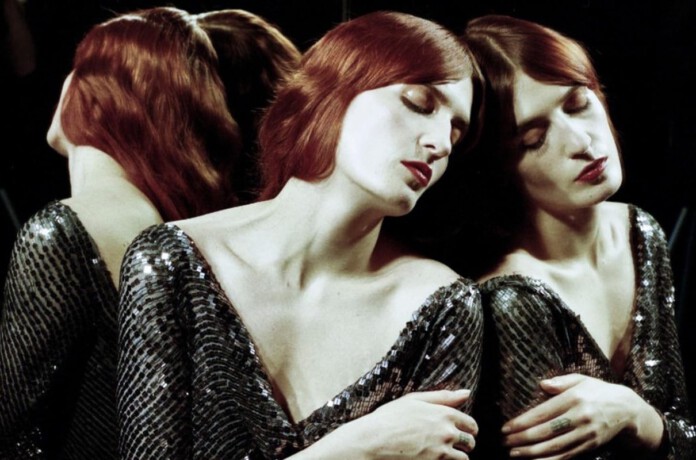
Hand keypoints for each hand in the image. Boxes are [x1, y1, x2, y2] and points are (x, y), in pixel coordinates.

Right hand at [290, 389, 477, 458]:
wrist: (374, 440)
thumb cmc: (390, 418)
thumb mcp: (415, 400)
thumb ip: (443, 396)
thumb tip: (466, 393)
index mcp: (444, 413)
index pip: (470, 424)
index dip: (469, 428)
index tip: (463, 431)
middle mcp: (447, 432)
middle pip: (470, 442)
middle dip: (466, 444)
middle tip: (453, 444)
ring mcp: (442, 450)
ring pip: (464, 459)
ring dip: (458, 457)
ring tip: (445, 454)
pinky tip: (436, 459)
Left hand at [501, 374, 662, 458]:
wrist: (627, 409)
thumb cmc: (597, 391)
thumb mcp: (581, 380)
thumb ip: (561, 381)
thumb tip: (541, 384)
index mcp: (574, 398)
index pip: (542, 413)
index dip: (522, 422)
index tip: (506, 427)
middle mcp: (580, 417)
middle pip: (547, 432)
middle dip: (523, 439)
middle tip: (505, 442)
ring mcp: (586, 434)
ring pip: (556, 447)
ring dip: (533, 453)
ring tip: (514, 453)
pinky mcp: (591, 446)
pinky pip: (568, 456)